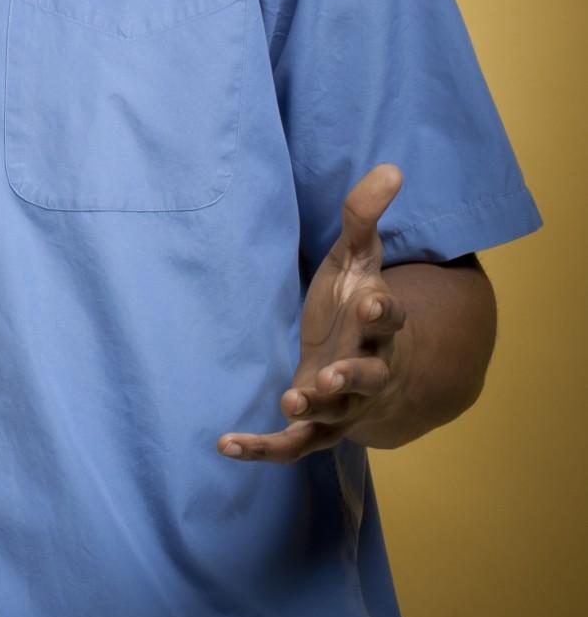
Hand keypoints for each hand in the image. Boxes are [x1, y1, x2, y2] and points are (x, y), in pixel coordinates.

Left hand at [217, 164, 408, 463]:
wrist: (365, 362)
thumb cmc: (357, 305)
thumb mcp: (358, 258)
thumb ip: (365, 217)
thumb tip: (391, 166)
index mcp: (382, 329)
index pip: (390, 321)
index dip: (383, 311)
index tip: (373, 299)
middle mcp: (369, 371)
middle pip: (368, 379)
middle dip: (351, 378)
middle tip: (330, 374)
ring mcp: (343, 405)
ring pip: (334, 416)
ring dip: (312, 411)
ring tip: (289, 400)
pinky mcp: (315, 426)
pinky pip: (291, 446)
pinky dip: (261, 449)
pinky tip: (224, 445)